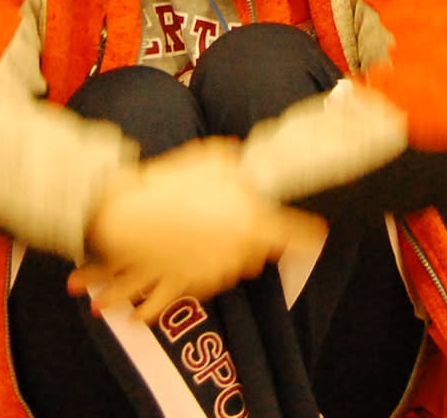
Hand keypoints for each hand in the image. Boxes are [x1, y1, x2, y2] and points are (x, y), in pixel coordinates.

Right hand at [72, 138, 323, 322]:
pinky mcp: (185, 286)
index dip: (309, 234)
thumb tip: (242, 160)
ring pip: (232, 272)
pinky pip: (202, 288)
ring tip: (212, 242)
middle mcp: (238, 253)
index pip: (293, 233)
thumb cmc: (171, 182)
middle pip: (259, 257)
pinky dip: (199, 281)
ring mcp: (212, 273)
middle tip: (248, 229)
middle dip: (257, 245)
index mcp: (251, 222)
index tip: (319, 233)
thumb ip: (234, 164)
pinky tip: (190, 266)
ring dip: (229, 260)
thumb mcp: (211, 159)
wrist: (128, 214)